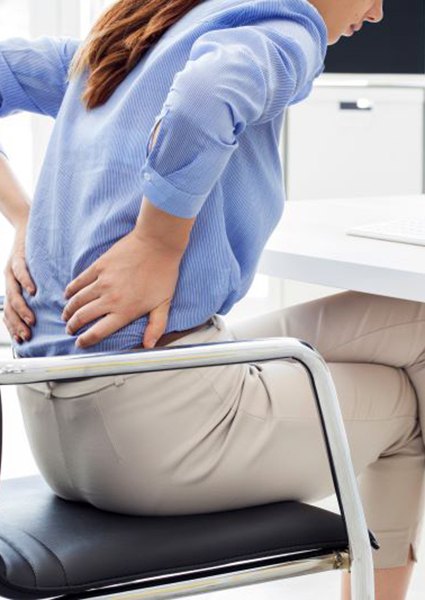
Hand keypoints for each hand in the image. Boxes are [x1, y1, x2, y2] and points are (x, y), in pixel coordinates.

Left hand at [3, 224, 35, 342]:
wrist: (27, 225)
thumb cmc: (37, 253)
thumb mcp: (38, 277)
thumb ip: (42, 293)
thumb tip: (55, 310)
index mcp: (14, 289)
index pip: (10, 314)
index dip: (14, 328)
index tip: (23, 341)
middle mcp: (10, 282)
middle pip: (9, 308)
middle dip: (17, 324)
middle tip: (27, 336)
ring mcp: (11, 270)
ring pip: (13, 294)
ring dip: (21, 309)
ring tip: (31, 320)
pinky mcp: (17, 257)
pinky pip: (20, 271)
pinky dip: (26, 282)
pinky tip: (33, 291)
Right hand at [62, 230, 181, 348]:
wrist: (158, 244)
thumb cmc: (163, 273)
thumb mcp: (164, 304)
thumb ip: (156, 326)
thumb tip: (149, 345)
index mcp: (125, 311)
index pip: (98, 332)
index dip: (86, 340)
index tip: (80, 343)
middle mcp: (110, 298)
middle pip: (83, 317)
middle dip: (73, 326)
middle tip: (70, 330)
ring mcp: (102, 281)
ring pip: (78, 300)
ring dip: (69, 310)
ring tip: (66, 316)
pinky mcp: (99, 266)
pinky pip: (79, 281)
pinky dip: (71, 290)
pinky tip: (67, 295)